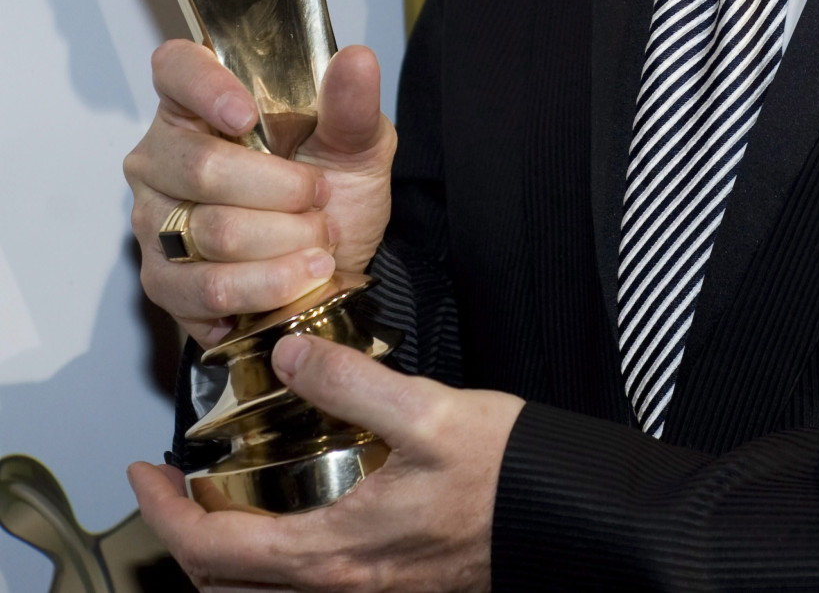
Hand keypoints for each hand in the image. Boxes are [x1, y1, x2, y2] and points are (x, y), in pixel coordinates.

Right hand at [124, 40, 395, 346]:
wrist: (333, 260)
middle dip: (281, 189)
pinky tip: (297, 280)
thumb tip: (357, 60)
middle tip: (321, 197)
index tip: (247, 115)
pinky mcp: (162, 282)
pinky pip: (205, 289)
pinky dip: (267, 286)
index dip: (205, 87)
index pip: (176, 69)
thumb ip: (352, 106)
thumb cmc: (332, 188)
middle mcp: (162, 158)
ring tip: (321, 242)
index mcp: (200, 104)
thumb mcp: (355, 143)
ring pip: (209, 232)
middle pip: (199, 165)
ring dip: (284, 242)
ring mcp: (154, 220)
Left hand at [130, 337, 522, 592]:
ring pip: (260, 591)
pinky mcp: (386, 581)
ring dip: (224, 551)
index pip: (212, 550)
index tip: (146, 474)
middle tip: (173, 487)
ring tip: (224, 495)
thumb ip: (353, 383)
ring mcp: (362, 589)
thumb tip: (293, 356)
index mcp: (333, 550)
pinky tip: (294, 507)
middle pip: (224, 585)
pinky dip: (270, 555)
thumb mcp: (429, 412)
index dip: (164, 514)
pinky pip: (300, 584)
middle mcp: (339, 584)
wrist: (565, 514)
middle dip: (184, 537)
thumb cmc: (504, 475)